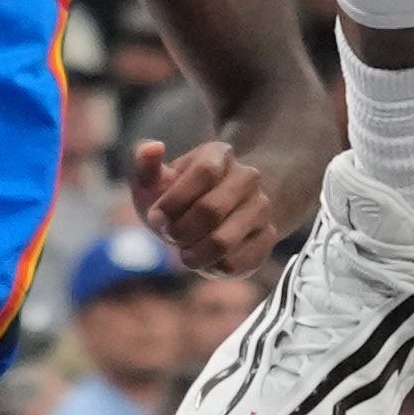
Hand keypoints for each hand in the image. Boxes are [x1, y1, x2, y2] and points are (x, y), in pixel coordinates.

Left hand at [123, 129, 310, 291]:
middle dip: (180, 231)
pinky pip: (236, 263)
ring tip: (186, 251)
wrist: (210, 220)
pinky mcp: (268, 236)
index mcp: (219, 154)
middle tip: (171, 236)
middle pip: (211, 210)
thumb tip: (153, 146)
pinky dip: (213, 268)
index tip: (156, 218)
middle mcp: (247, 176)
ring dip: (194, 254)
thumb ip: (145, 166)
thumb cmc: (176, 199)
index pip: (204, 172)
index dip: (175, 200)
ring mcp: (261, 206)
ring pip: (223, 241)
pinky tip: (208, 259)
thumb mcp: (154, 183)